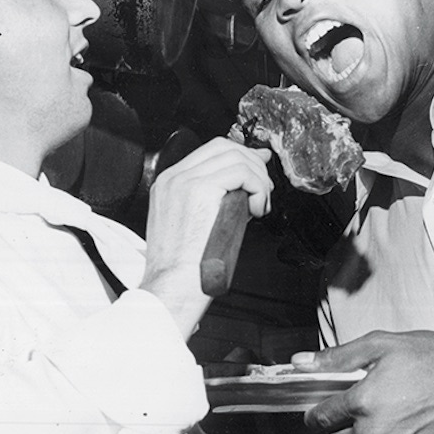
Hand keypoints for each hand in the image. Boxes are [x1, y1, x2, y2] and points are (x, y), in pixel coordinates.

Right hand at [140, 138, 271, 333]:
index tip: (258, 168)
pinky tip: (257, 209)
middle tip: (265, 189)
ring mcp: (185, 181)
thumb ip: (213, 203)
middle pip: (223, 147)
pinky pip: (242, 173)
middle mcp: (174, 178)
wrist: (172, 286)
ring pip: (236, 157)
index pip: (209, 152)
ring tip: (261, 204)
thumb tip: (243, 189)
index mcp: (168, 185)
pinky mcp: (201, 190)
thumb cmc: (185, 269)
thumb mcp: (192, 227)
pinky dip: (258, 188)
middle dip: (252, 163)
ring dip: (258, 179)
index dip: (239, 156)